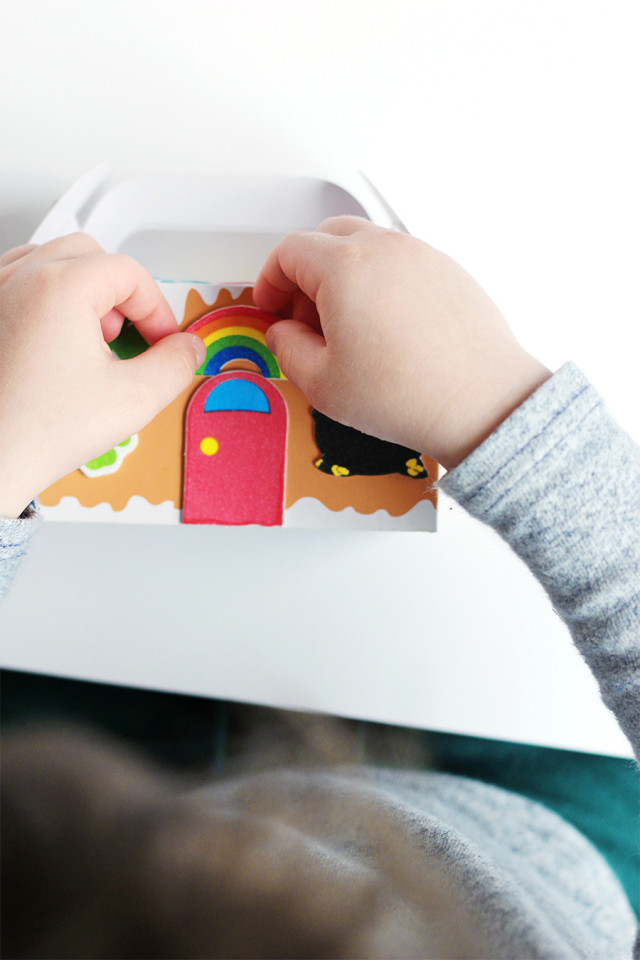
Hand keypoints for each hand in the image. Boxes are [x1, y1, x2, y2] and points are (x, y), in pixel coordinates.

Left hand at [0, 234, 205, 517]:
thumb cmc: (37, 431)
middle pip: (90, 256)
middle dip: (120, 294)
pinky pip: (18, 281)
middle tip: (130, 337)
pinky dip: (46, 298)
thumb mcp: (134, 399)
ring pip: (51, 261)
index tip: (163, 342)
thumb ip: (175, 365)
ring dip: (82, 291)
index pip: (129, 272)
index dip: (157, 308)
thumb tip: (189, 348)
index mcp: (60, 287)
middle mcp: (20, 279)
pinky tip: (56, 339)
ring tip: (91, 338)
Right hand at [254, 217, 550, 470]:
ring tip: (348, 327)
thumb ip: (287, 350)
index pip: (289, 251)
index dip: (270, 280)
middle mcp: (384, 249)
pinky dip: (381, 282)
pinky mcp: (449, 270)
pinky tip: (386, 328)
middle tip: (304, 317)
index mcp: (344, 267)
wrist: (481, 403)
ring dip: (344, 275)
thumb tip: (282, 333)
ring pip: (366, 246)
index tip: (271, 307)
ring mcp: (421, 254)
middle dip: (304, 272)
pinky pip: (401, 263)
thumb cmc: (408, 395)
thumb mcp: (322, 384)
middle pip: (326, 237)